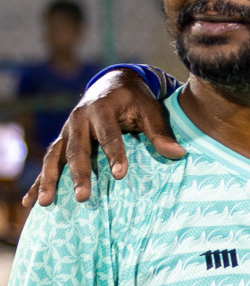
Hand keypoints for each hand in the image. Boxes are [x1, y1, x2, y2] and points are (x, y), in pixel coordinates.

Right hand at [22, 69, 183, 206]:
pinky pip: (48, 161)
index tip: (120, 175)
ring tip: (47, 202)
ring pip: (56, 156)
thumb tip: (179, 154)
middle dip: (80, 174)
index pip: (109, 135)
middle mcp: (78, 119)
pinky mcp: (62, 139)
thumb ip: (160, 133)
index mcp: (102, 108)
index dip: (114, 155)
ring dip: (51, 180)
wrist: (112, 83)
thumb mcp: (150, 109)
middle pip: (77, 149)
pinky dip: (40, 180)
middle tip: (83, 197)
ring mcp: (67, 130)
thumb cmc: (134, 99)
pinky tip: (34, 201)